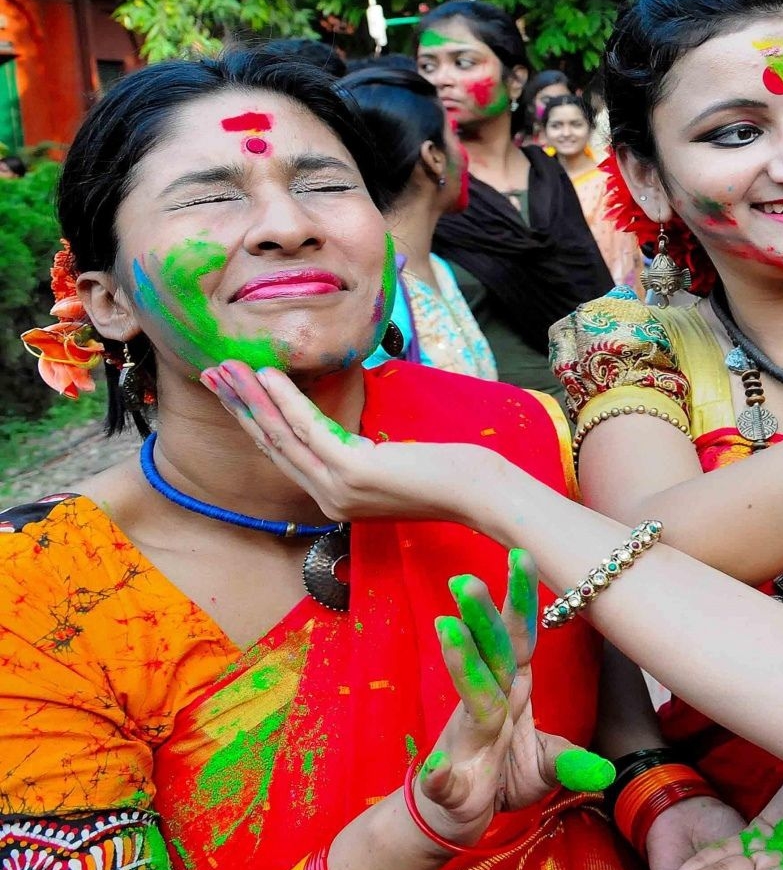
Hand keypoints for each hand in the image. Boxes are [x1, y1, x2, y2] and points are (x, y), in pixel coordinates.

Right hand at [201, 360, 533, 528]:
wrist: (482, 494)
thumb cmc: (451, 473)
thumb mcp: (395, 464)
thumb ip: (366, 455)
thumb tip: (352, 434)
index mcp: (337, 497)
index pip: (286, 456)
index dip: (256, 424)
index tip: (235, 394)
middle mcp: (329, 498)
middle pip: (273, 446)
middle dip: (240, 409)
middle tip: (212, 376)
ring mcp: (338, 488)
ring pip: (281, 437)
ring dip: (251, 400)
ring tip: (226, 370)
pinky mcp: (353, 472)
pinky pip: (309, 430)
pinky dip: (286, 400)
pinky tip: (268, 377)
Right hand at [411, 549, 612, 847]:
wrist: (455, 820)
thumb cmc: (501, 778)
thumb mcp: (545, 769)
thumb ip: (570, 762)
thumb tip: (607, 773)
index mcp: (509, 691)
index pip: (518, 638)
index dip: (521, 600)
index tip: (523, 556)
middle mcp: (485, 705)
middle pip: (488, 655)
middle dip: (482, 617)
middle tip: (470, 578)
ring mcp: (464, 742)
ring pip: (466, 699)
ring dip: (458, 663)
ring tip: (447, 629)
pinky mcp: (446, 785)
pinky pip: (443, 780)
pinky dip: (440, 777)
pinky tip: (437, 771)